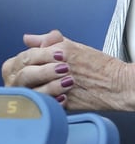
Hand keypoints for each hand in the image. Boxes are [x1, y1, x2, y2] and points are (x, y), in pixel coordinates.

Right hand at [1, 30, 71, 103]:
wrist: (77, 91)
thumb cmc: (58, 69)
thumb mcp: (54, 52)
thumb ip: (50, 42)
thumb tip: (52, 35)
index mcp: (13, 66)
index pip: (25, 57)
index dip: (43, 55)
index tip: (61, 54)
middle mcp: (14, 81)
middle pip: (26, 74)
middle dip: (45, 71)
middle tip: (65, 68)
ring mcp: (22, 97)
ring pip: (32, 91)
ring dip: (51, 86)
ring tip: (68, 82)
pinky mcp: (33, 110)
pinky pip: (41, 107)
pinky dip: (53, 102)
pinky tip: (65, 98)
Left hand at [2, 30, 134, 110]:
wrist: (119, 85)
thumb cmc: (99, 66)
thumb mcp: (72, 46)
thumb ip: (47, 41)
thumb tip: (27, 39)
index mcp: (57, 52)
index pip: (26, 56)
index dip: (24, 61)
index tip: (28, 65)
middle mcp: (57, 68)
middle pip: (25, 72)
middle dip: (24, 75)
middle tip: (28, 78)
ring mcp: (60, 87)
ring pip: (31, 89)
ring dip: (30, 88)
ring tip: (35, 88)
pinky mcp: (65, 104)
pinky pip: (43, 103)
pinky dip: (42, 101)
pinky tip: (46, 97)